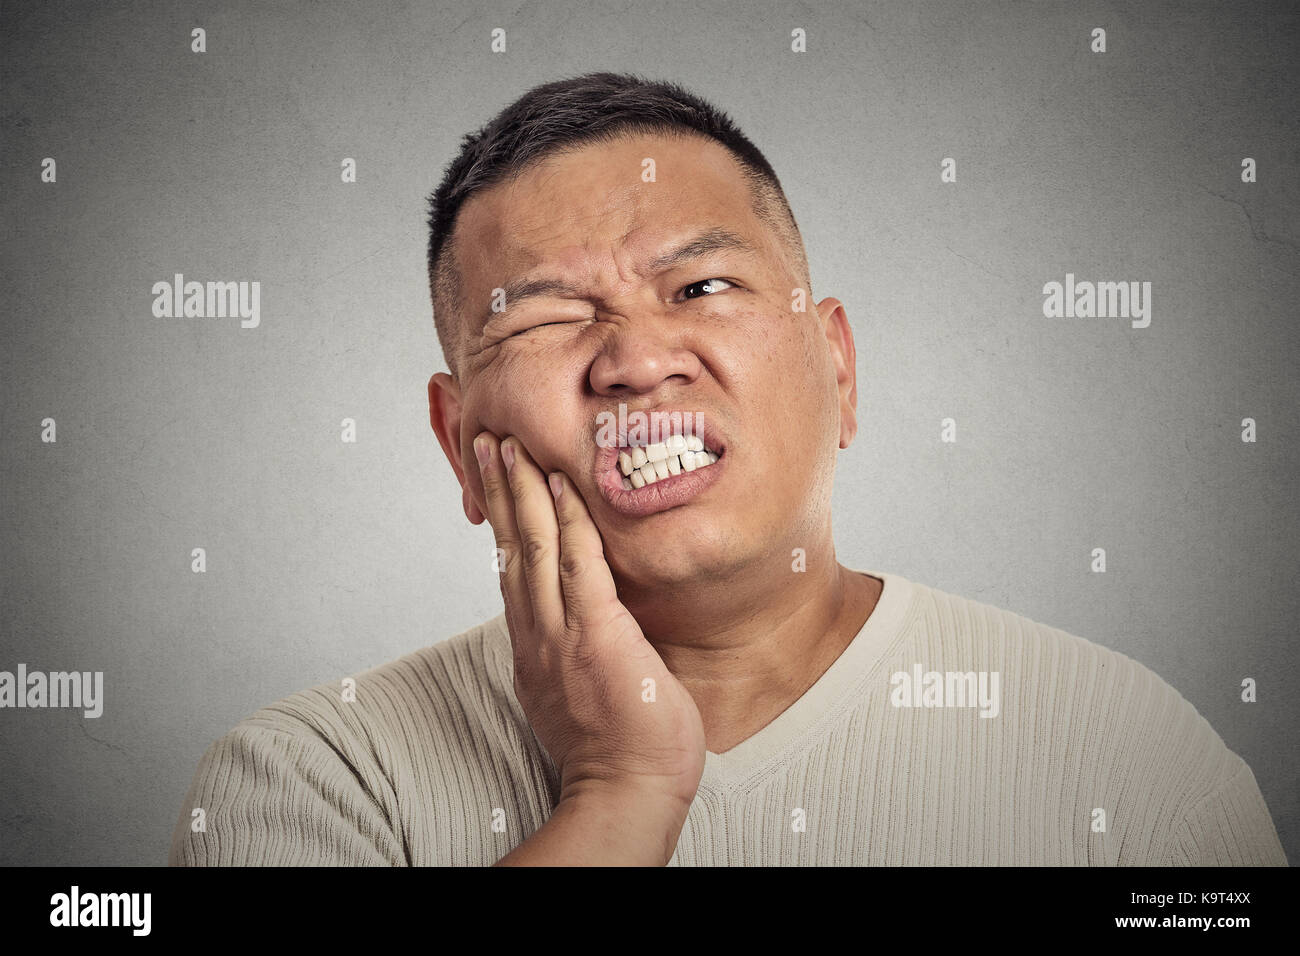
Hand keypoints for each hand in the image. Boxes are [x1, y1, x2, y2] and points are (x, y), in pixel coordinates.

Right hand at [473, 431, 705, 861]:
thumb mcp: (579, 691)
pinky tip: (562, 483)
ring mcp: (562, 632)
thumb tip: (587, 629)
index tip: (494, 480)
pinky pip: (578, 564)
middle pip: (510, 545)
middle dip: (498, 489)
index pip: (511, 567)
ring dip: (522, 489)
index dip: (502, 519)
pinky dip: (569, 520)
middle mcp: (537, 632)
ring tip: (510, 443)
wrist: (626, 794)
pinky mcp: (595, 634)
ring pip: (533, 545)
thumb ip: (576, 651)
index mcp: (534, 644)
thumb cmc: (617, 750)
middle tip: (487, 439)